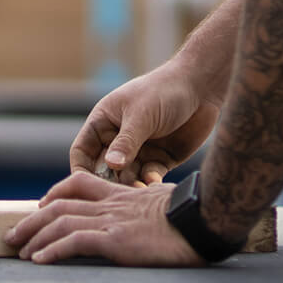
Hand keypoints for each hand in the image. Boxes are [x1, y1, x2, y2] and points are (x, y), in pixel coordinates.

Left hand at [4, 172, 203, 266]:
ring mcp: (113, 220)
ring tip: (19, 252)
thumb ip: (147, 205)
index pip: (78, 185)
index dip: (54, 193)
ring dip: (35, 237)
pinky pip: (76, 242)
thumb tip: (145, 216)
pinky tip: (40, 261)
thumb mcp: (163, 202)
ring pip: (61, 222)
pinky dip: (54, 251)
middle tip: (14, 235)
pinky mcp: (117, 239)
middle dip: (32, 220)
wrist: (203, 219)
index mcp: (121, 194)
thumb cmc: (190, 214)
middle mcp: (111, 204)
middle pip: (60, 204)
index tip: (40, 207)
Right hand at [70, 65, 220, 184]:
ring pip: (127, 178)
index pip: (83, 151)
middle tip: (117, 195)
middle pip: (104, 171)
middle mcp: (119, 138)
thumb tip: (109, 166)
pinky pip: (148, 177)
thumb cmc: (165, 90)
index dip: (81, 170)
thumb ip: (126, 142)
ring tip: (139, 191)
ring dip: (131, 186)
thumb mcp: (142, 114)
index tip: (86, 188)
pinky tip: (154, 182)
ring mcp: (140, 150)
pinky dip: (149, 182)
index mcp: (105, 121)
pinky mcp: (160, 159)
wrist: (201, 87)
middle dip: (109, 183)